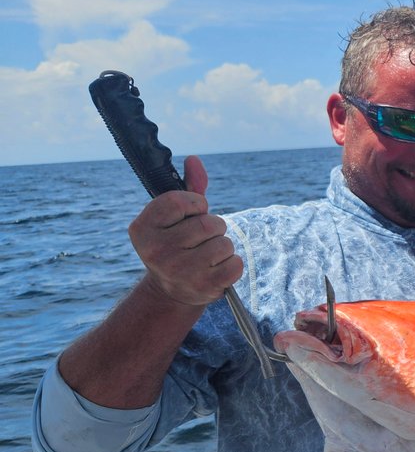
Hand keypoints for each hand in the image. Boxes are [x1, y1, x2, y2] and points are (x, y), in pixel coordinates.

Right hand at [128, 155, 241, 307]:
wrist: (171, 291)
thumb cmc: (177, 245)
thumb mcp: (175, 218)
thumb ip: (188, 189)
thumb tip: (194, 160)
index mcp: (142, 228)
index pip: (179, 201)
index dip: (195, 204)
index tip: (193, 214)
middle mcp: (156, 250)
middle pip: (209, 223)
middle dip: (214, 228)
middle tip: (201, 240)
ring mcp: (179, 270)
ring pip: (224, 243)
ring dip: (223, 247)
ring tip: (207, 257)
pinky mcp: (202, 286)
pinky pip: (235, 263)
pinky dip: (232, 265)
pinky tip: (215, 271)